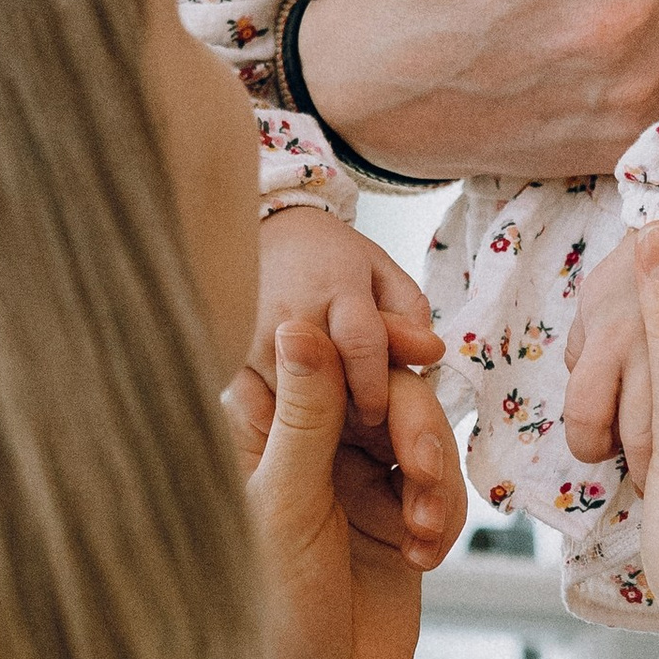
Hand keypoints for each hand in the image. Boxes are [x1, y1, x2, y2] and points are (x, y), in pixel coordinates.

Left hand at [229, 322, 426, 658]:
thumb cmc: (270, 612)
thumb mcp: (284, 502)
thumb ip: (305, 413)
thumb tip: (302, 324)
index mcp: (259, 432)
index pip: (318, 355)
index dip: (368, 345)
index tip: (413, 345)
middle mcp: (307, 446)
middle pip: (382, 388)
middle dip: (413, 425)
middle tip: (423, 469)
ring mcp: (356, 480)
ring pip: (420, 432)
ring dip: (434, 474)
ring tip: (424, 525)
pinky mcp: (399, 516)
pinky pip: (442, 485)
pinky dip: (444, 514)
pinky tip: (425, 556)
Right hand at [254, 203, 442, 431]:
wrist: (254, 231)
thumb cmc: (326, 258)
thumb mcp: (376, 270)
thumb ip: (408, 312)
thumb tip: (431, 353)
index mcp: (336, 283)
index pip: (361, 343)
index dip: (374, 387)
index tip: (378, 413)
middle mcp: (291, 309)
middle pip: (324, 380)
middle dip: (343, 412)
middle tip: (352, 426)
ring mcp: (252, 332)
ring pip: (287, 397)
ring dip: (308, 417)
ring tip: (320, 419)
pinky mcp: (226, 352)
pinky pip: (253, 402)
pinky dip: (274, 415)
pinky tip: (287, 412)